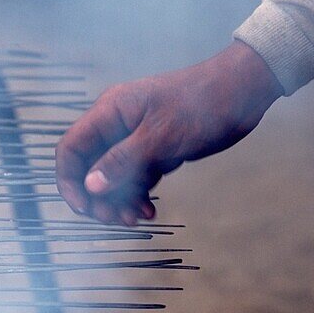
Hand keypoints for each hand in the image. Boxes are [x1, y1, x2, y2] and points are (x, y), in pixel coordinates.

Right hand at [55, 41, 282, 224]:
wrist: (244, 92)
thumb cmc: (204, 104)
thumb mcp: (162, 137)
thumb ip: (123, 162)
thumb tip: (91, 186)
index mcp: (110, 113)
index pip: (71, 150)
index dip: (69, 182)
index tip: (84, 208)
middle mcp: (116, 125)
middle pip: (88, 169)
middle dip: (97, 199)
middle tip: (116, 220)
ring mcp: (134, 139)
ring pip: (111, 179)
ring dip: (118, 202)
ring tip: (137, 219)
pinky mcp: (153, 150)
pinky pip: (134, 179)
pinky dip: (137, 197)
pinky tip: (149, 212)